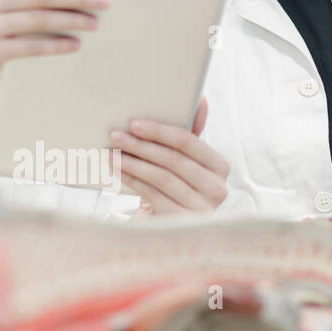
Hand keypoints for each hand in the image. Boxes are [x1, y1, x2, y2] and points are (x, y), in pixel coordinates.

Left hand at [109, 97, 228, 214]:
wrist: (167, 229)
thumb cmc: (174, 189)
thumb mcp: (182, 162)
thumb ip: (189, 135)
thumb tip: (201, 101)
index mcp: (220, 167)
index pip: (189, 142)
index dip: (160, 131)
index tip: (134, 123)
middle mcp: (218, 189)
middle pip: (173, 159)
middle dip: (141, 145)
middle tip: (115, 135)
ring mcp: (203, 209)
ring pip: (162, 177)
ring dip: (132, 162)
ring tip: (111, 153)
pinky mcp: (184, 223)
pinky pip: (153, 195)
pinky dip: (133, 180)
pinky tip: (118, 171)